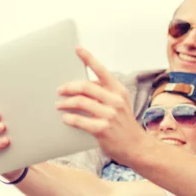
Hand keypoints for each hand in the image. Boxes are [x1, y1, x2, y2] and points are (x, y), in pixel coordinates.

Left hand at [55, 47, 146, 163]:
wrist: (136, 146)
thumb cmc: (124, 124)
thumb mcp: (120, 104)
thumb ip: (105, 94)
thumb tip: (81, 87)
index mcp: (119, 90)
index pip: (102, 71)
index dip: (88, 58)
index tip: (77, 49)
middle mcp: (115, 100)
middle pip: (86, 86)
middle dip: (68, 87)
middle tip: (60, 90)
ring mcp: (110, 115)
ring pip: (80, 102)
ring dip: (66, 103)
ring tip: (59, 105)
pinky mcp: (103, 129)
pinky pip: (80, 121)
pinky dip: (70, 119)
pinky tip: (66, 119)